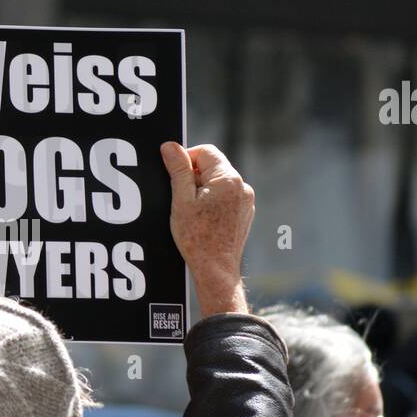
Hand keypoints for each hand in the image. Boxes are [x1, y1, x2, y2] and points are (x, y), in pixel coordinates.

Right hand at [159, 142, 252, 316]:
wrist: (215, 269)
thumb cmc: (197, 237)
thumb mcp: (182, 200)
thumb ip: (178, 170)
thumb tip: (170, 146)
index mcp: (228, 179)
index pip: (205, 151)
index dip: (186, 158)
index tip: (174, 174)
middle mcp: (242, 186)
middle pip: (213, 166)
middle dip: (194, 176)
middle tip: (180, 197)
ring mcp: (246, 200)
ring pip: (219, 182)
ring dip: (203, 189)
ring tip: (191, 211)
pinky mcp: (245, 213)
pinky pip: (226, 196)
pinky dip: (213, 201)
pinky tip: (203, 219)